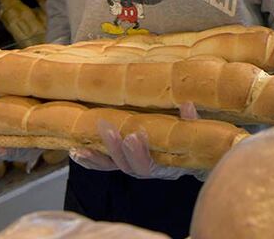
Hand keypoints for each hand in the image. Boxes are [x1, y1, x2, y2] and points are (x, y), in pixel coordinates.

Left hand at [68, 102, 206, 180]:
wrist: (194, 157)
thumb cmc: (194, 144)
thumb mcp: (197, 134)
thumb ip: (192, 121)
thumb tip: (187, 103)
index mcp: (163, 166)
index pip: (147, 165)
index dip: (139, 153)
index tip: (135, 135)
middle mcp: (145, 169)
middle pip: (125, 165)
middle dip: (114, 147)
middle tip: (107, 128)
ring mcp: (132, 166)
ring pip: (111, 166)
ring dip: (95, 156)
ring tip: (79, 149)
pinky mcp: (122, 160)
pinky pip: (104, 164)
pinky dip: (90, 160)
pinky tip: (75, 152)